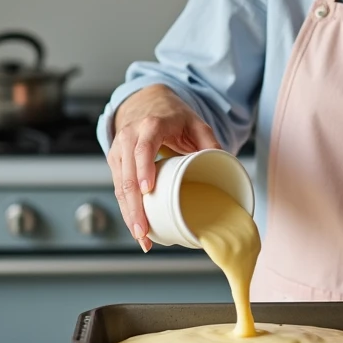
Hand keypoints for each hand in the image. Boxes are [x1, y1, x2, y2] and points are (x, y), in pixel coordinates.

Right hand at [109, 85, 220, 251]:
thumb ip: (210, 142)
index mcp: (151, 125)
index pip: (143, 148)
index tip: (148, 190)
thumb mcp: (197, 124)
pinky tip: (137, 228)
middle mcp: (129, 137)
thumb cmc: (174, 117)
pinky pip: (119, 189)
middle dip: (134, 205)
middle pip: (128, 174)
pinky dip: (126, 210)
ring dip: (128, 214)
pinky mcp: (115, 163)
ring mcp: (118, 150)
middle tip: (144, 229)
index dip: (144, 168)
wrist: (149, 104)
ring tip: (142, 237)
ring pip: (120, 186)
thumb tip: (226, 165)